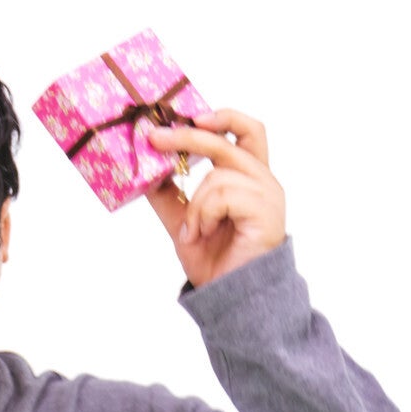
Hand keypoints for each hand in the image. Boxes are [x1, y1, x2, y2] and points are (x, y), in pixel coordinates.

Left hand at [144, 109, 286, 288]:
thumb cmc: (215, 259)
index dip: (222, 116)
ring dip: (194, 206)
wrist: (228, 296)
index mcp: (247, 177)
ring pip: (218, 174)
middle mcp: (262, 180)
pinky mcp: (267, 211)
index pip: (246, 131)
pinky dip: (203, 216)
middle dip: (188, 136)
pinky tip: (203, 234)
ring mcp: (268, 195)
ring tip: (193, 232)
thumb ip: (168, 194)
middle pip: (230, 139)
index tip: (189, 115)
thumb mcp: (182, 218)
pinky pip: (222, 195)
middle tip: (154, 138)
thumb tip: (143, 170)